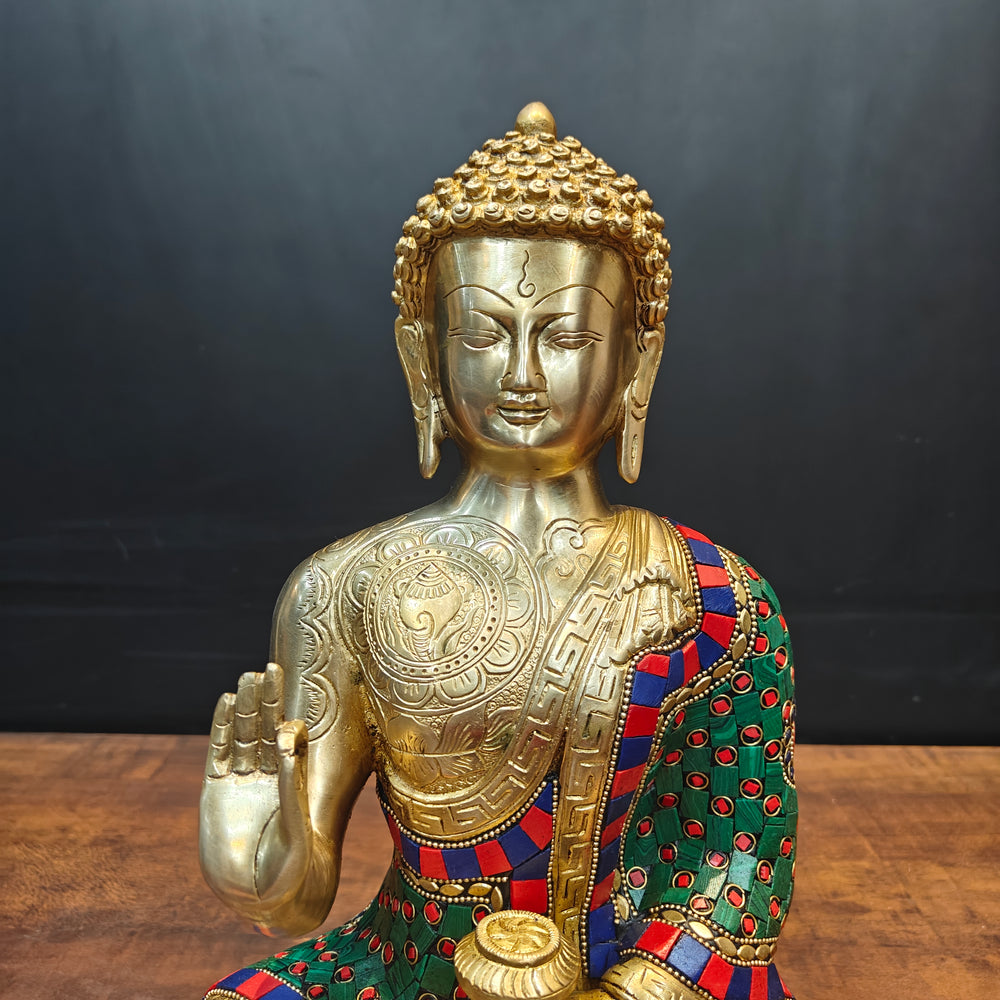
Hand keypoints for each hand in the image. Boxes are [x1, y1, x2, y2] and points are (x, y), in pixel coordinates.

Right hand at [199, 662, 312, 909]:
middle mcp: (269, 775)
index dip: (286, 707)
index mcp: (293, 779)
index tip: (289, 681)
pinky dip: (223, 729)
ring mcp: (242, 781)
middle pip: (266, 728)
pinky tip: (227, 703)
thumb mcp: (297, 824)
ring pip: (244, 736)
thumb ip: (292, 783)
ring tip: (247, 678)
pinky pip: (219, 754)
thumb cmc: (293, 868)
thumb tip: (291, 735)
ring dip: (245, 707)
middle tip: (268, 668)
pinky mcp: (216, 793)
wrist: (261, 903)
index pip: (288, 735)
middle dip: (266, 700)